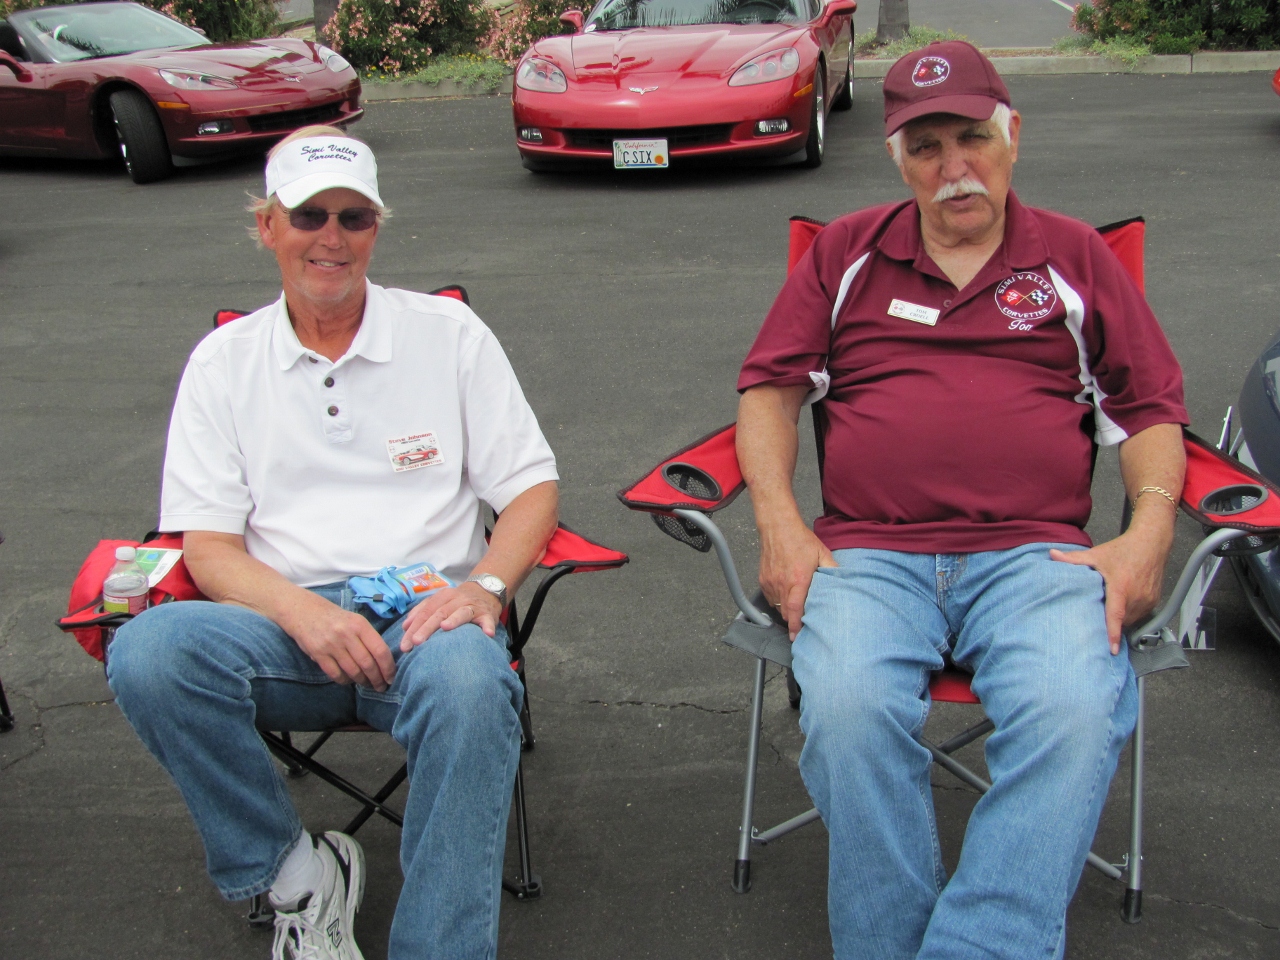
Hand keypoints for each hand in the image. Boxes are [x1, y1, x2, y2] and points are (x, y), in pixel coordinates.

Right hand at [286, 592, 396, 690]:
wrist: (303, 610)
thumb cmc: (334, 617)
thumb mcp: (354, 620)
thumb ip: (367, 637)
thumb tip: (384, 661)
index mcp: (359, 624)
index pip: (380, 651)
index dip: (388, 668)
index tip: (391, 678)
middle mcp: (346, 634)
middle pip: (368, 664)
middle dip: (377, 679)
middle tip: (381, 686)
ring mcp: (331, 645)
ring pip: (353, 671)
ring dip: (362, 681)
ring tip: (367, 684)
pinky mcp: (318, 654)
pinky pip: (336, 674)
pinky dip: (345, 681)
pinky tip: (349, 680)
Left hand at [399, 582, 502, 650]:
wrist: (486, 589)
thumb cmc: (458, 601)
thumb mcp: (440, 601)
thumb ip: (422, 611)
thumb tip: (405, 627)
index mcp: (442, 596)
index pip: (425, 611)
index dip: (414, 627)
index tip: (404, 644)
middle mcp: (457, 599)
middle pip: (440, 613)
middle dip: (426, 628)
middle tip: (416, 642)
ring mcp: (472, 606)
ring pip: (462, 612)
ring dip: (454, 620)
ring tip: (445, 628)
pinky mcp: (487, 613)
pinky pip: (487, 620)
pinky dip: (487, 626)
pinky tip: (486, 634)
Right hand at [758, 519, 836, 639]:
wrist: (778, 527)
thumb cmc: (799, 539)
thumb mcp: (822, 553)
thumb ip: (832, 569)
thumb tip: (844, 581)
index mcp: (798, 579)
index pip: (795, 610)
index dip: (796, 627)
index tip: (797, 638)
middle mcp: (782, 583)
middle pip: (785, 613)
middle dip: (793, 622)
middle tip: (802, 626)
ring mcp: (770, 582)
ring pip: (777, 607)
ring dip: (786, 611)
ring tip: (795, 609)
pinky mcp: (763, 579)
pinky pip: (770, 598)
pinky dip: (778, 601)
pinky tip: (786, 595)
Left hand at [1049, 524, 1171, 654]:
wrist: (1151, 543)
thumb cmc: (1123, 549)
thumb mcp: (1096, 554)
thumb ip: (1073, 558)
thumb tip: (1051, 555)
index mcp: (1121, 586)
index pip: (1116, 615)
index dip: (1113, 634)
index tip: (1111, 650)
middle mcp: (1137, 596)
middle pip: (1122, 620)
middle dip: (1110, 623)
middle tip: (1095, 620)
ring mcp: (1148, 600)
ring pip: (1132, 620)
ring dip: (1121, 619)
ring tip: (1109, 610)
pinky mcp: (1155, 601)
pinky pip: (1141, 615)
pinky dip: (1131, 614)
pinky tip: (1122, 605)